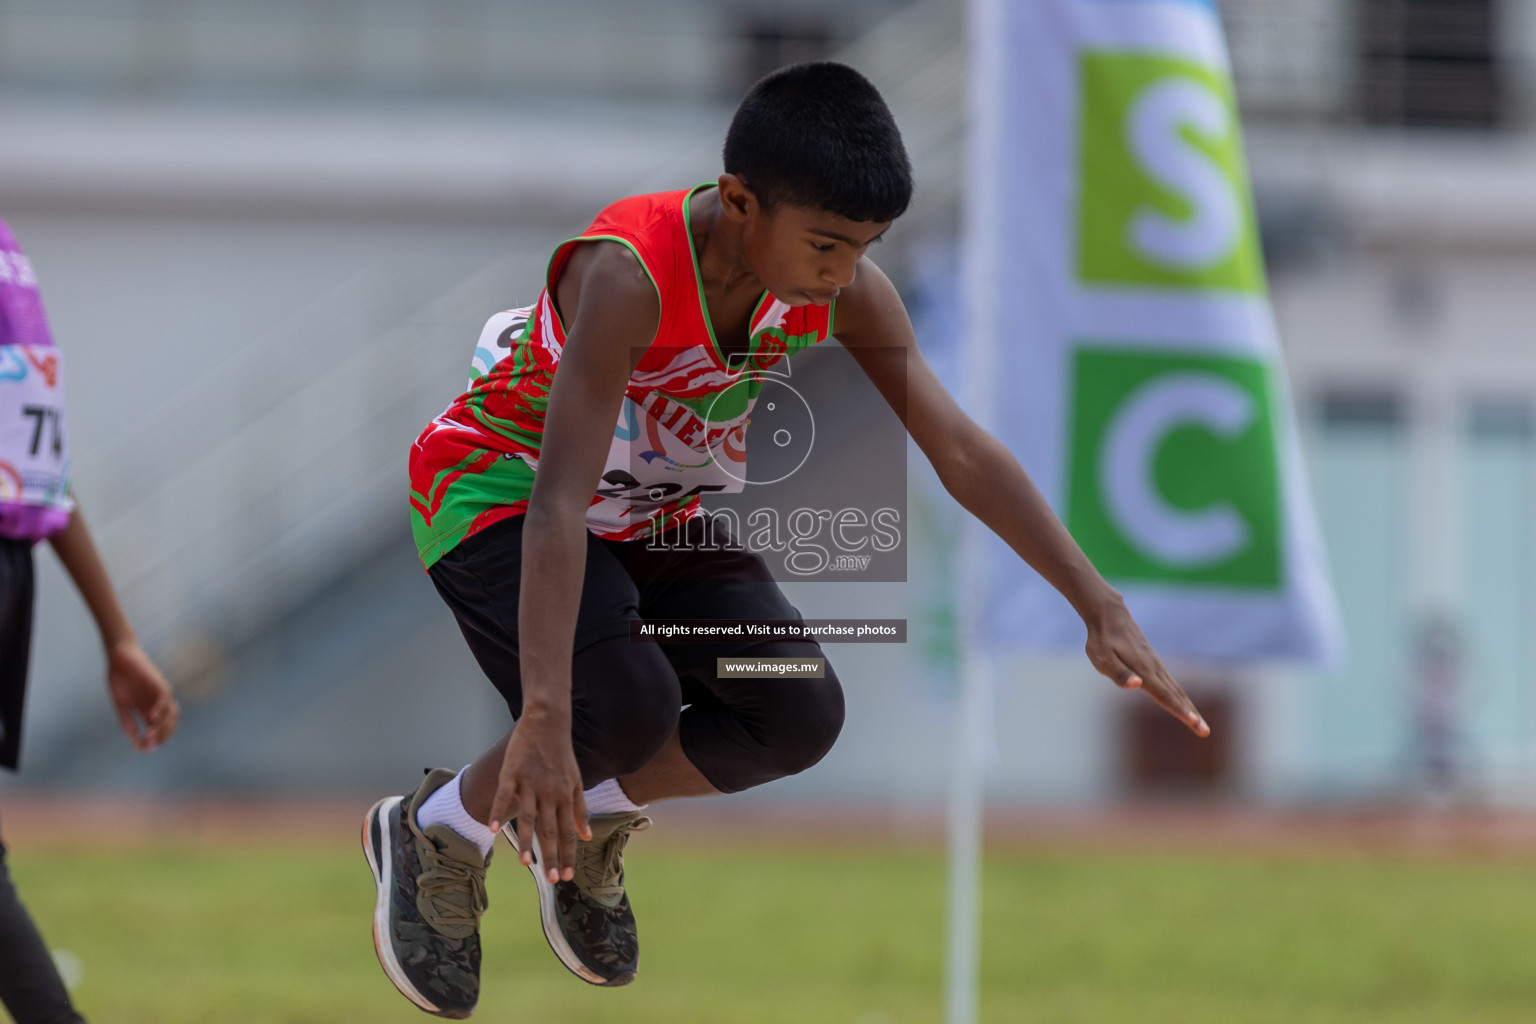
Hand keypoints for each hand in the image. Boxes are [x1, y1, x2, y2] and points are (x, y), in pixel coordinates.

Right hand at [105, 640, 179, 749]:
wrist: (119, 657)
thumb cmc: (120, 679)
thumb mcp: (121, 705)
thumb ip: (126, 721)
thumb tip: (133, 737)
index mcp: (149, 711)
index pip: (157, 730)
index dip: (152, 741)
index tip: (140, 749)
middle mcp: (158, 704)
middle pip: (168, 725)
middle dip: (160, 737)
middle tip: (147, 745)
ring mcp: (160, 694)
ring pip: (171, 714)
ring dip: (163, 726)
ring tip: (150, 735)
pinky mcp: (158, 682)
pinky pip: (165, 697)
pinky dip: (161, 708)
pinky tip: (151, 717)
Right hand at [486, 713, 591, 883]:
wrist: (548, 721)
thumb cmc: (562, 754)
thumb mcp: (577, 781)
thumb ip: (580, 809)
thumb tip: (587, 835)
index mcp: (565, 796)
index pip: (567, 832)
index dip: (567, 854)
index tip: (566, 877)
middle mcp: (549, 792)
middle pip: (550, 830)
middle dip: (551, 856)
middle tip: (550, 880)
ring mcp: (529, 783)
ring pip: (528, 817)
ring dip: (526, 841)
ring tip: (525, 863)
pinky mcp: (512, 772)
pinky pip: (504, 795)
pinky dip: (497, 811)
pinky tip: (492, 829)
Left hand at [1083, 596, 1209, 736]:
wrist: (1110, 615)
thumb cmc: (1102, 640)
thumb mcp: (1102, 659)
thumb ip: (1118, 674)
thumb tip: (1136, 685)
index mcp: (1143, 671)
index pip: (1164, 695)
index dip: (1179, 710)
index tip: (1194, 723)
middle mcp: (1154, 668)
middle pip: (1176, 695)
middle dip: (1191, 714)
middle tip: (1205, 732)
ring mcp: (1155, 664)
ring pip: (1176, 689)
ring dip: (1189, 707)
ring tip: (1199, 723)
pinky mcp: (1153, 662)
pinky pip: (1170, 683)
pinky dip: (1180, 696)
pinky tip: (1183, 704)